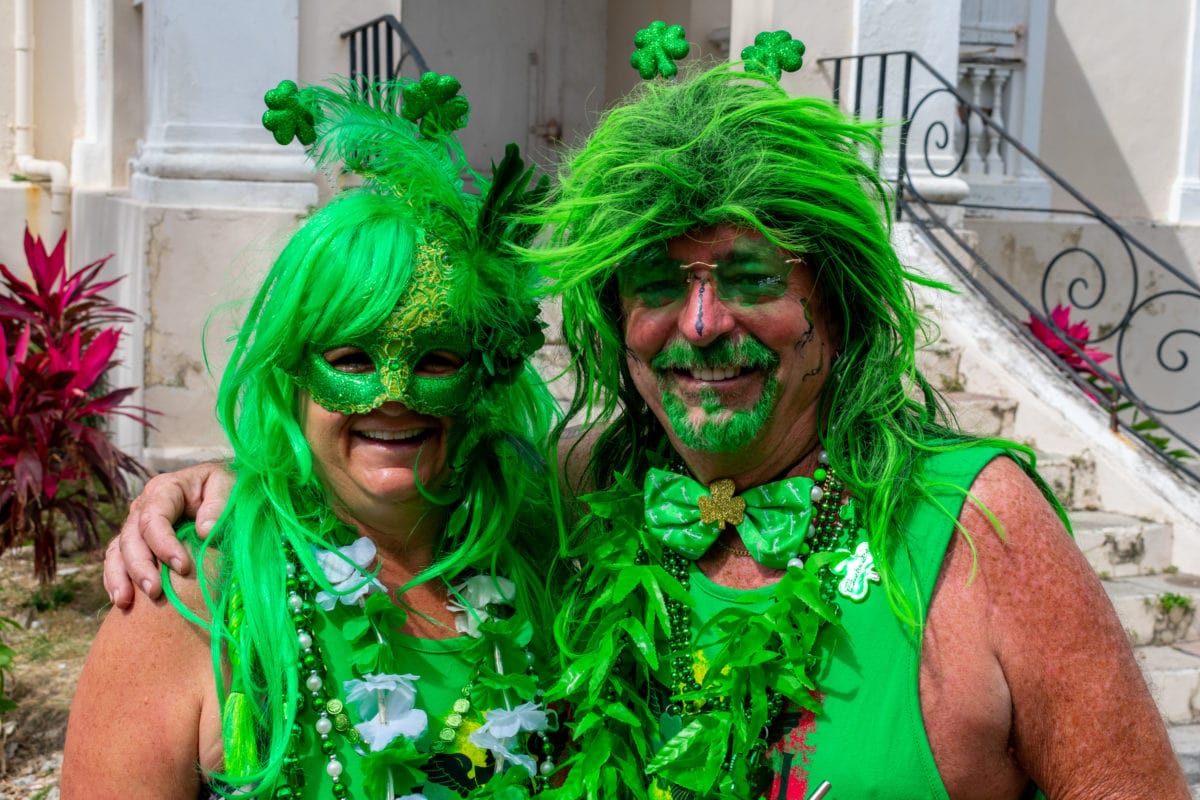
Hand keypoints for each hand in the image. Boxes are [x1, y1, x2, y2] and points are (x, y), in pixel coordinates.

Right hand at [103, 462, 233, 607]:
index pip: (154, 518)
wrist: (225, 491)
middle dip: (140, 566)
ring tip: (125, 602)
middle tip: (154, 592)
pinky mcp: (137, 544)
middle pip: (131, 538)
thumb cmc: (227, 486)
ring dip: (120, 577)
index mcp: (165, 490)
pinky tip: (122, 601)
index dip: (164, 544)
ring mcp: (136, 527)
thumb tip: (204, 531)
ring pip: (117, 552)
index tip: (183, 568)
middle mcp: (144, 507)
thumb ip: (219, 503)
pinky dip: (116, 580)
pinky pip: (117, 561)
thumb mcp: (229, 484)